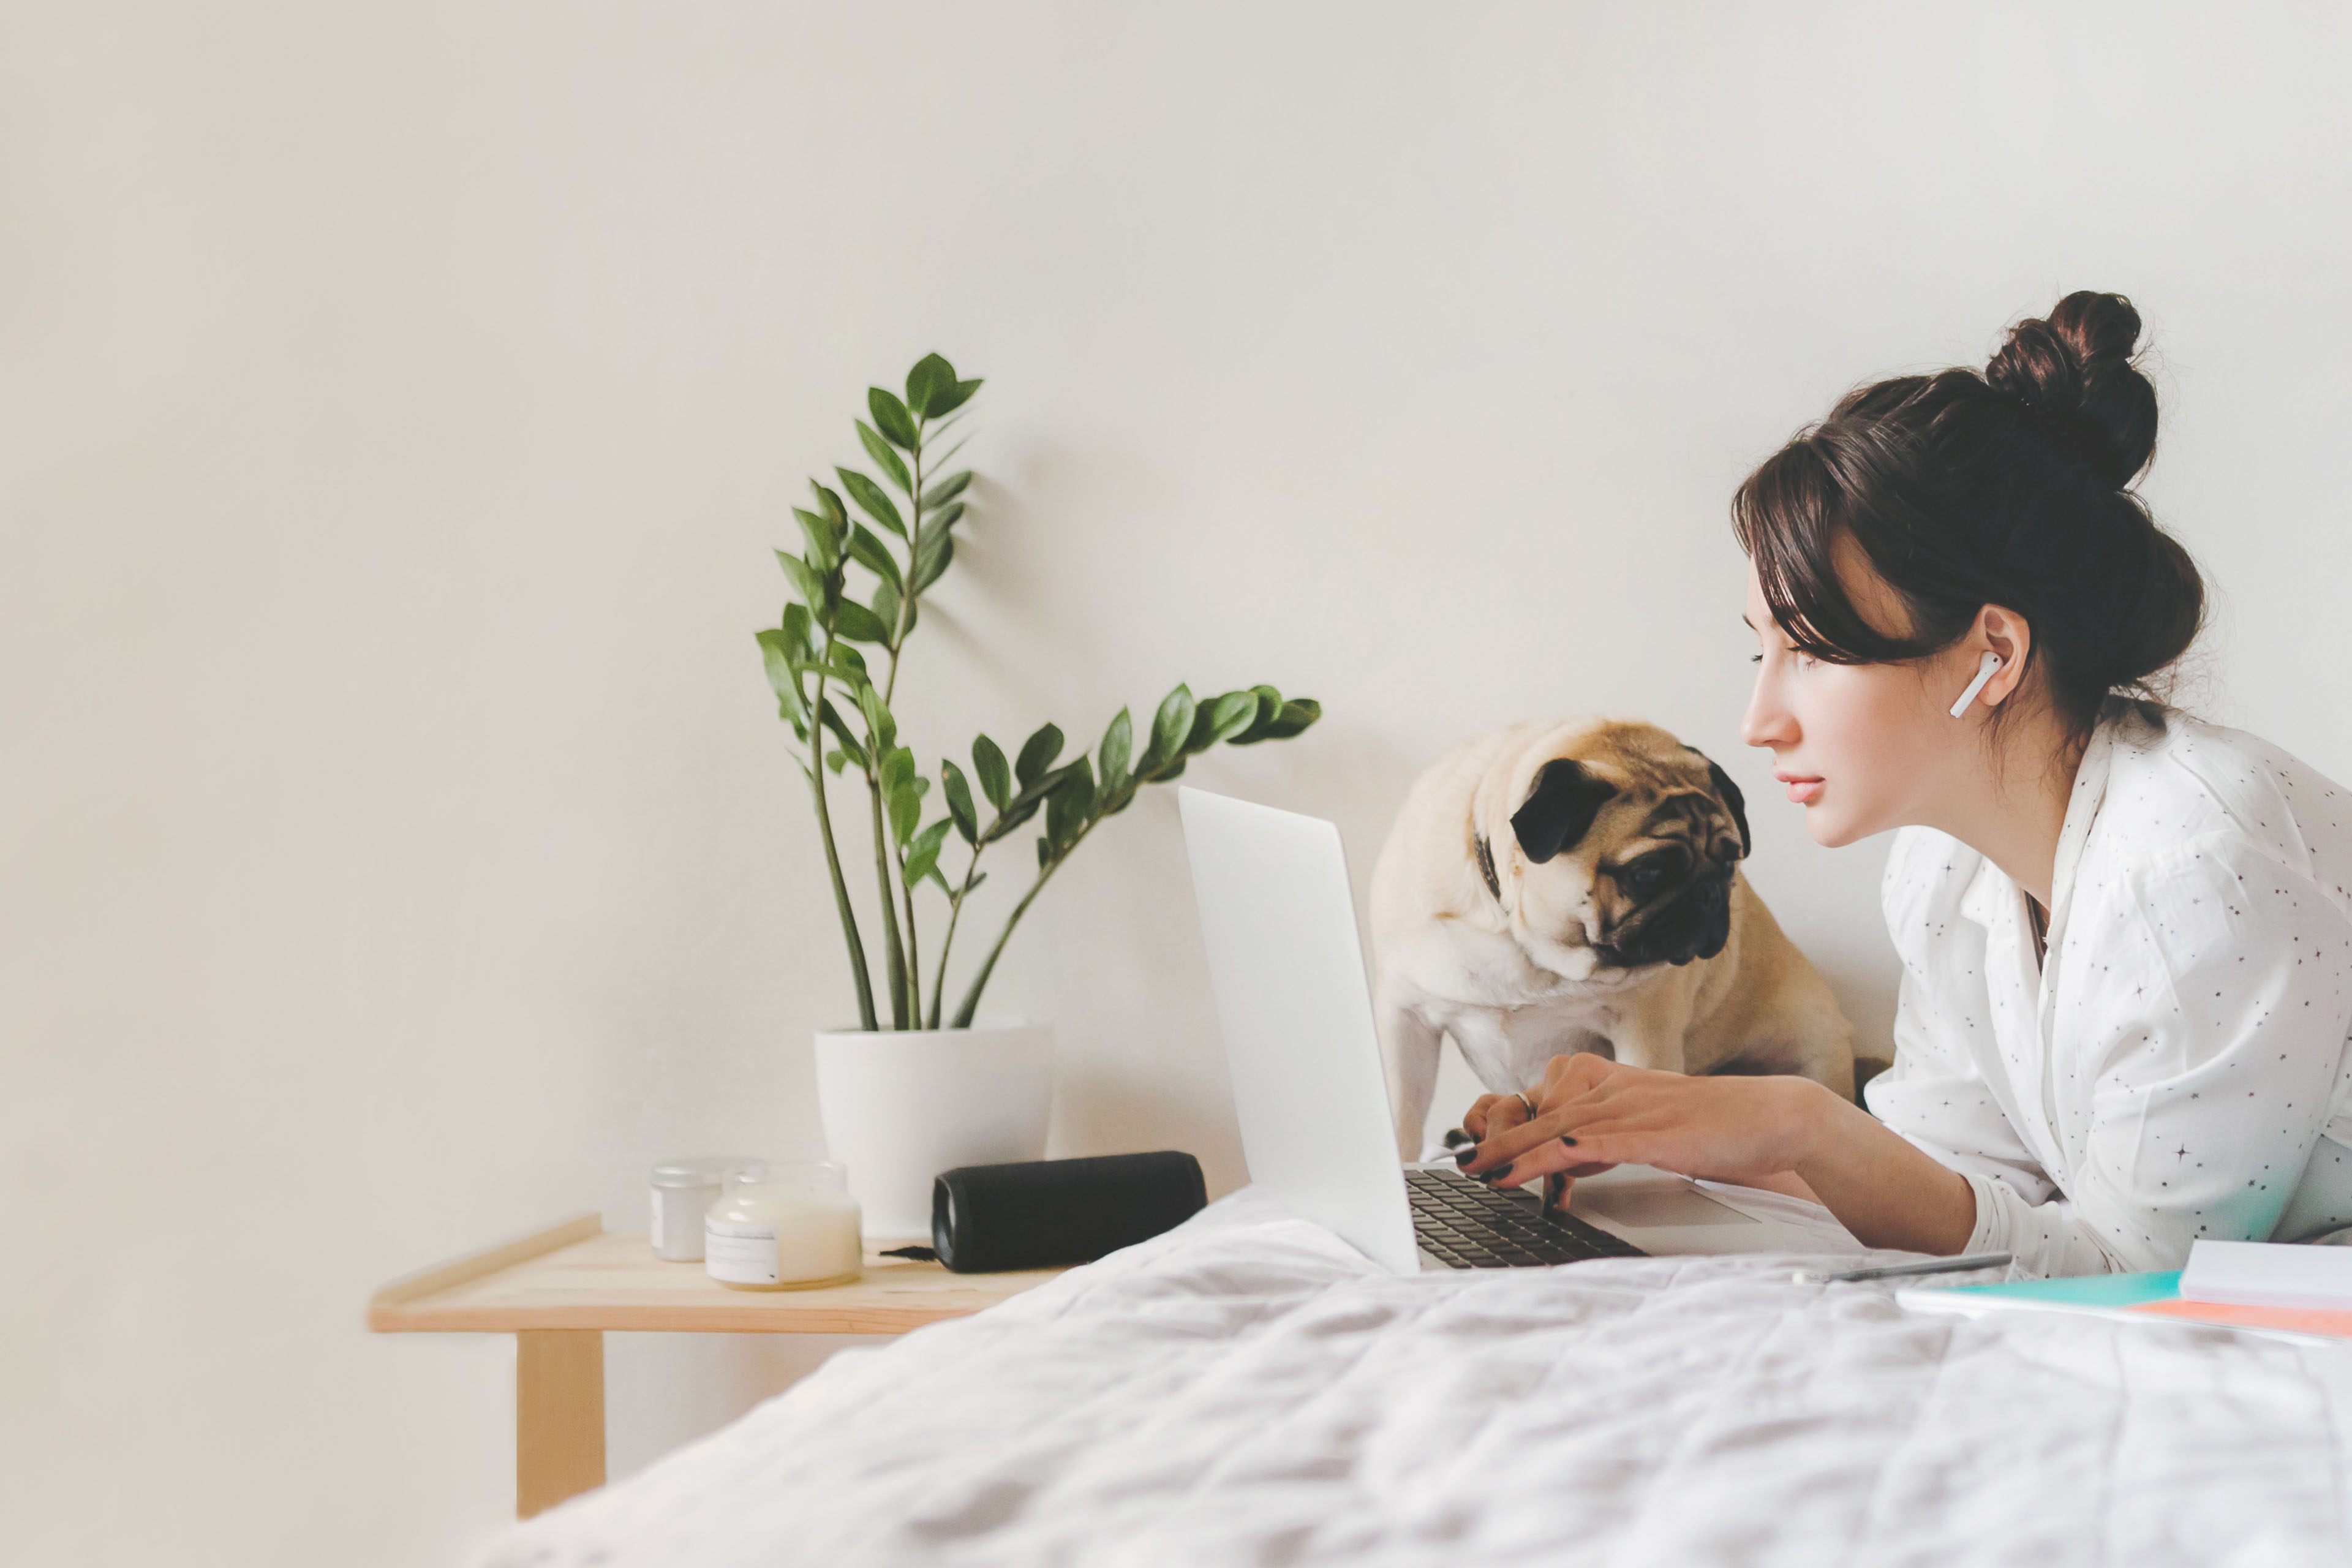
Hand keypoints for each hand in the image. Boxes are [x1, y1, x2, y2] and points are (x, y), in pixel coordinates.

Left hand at [1458, 1052, 1828, 1205]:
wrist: (1768, 1117)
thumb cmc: (1708, 1125)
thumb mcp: (1642, 1126)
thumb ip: (1601, 1137)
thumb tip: (1563, 1163)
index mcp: (1607, 1080)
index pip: (1542, 1101)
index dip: (1507, 1129)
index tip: (1477, 1151)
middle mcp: (1611, 1088)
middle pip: (1538, 1113)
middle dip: (1495, 1141)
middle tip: (1460, 1162)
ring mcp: (1631, 1108)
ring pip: (1556, 1128)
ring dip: (1512, 1153)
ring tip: (1478, 1171)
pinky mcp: (1651, 1133)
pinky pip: (1593, 1143)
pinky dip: (1556, 1157)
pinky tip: (1532, 1168)